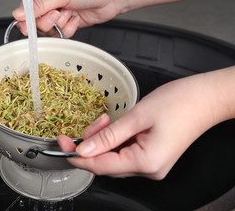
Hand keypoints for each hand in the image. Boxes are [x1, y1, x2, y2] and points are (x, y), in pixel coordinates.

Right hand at [13, 0, 126, 37]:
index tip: (26, 25)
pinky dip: (67, 29)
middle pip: (38, 18)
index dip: (27, 16)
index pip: (29, 3)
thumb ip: (39, 5)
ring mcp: (63, 10)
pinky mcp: (72, 21)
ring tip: (68, 15)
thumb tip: (19, 13)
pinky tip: (75, 20)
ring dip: (58, 25)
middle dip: (46, 20)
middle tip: (55, 15)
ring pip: (50, 27)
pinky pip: (62, 31)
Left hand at [58, 67, 234, 178]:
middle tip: (92, 122)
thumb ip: (107, 136)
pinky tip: (115, 125)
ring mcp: (152, 164)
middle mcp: (149, 169)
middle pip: (106, 163)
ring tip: (106, 119)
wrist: (207, 98)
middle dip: (92, 143)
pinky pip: (125, 152)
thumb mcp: (137, 117)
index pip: (100, 166)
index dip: (77, 156)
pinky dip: (115, 139)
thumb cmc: (180, 102)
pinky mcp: (152, 156)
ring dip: (104, 139)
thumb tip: (82, 150)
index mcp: (145, 163)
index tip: (61, 143)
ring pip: (114, 157)